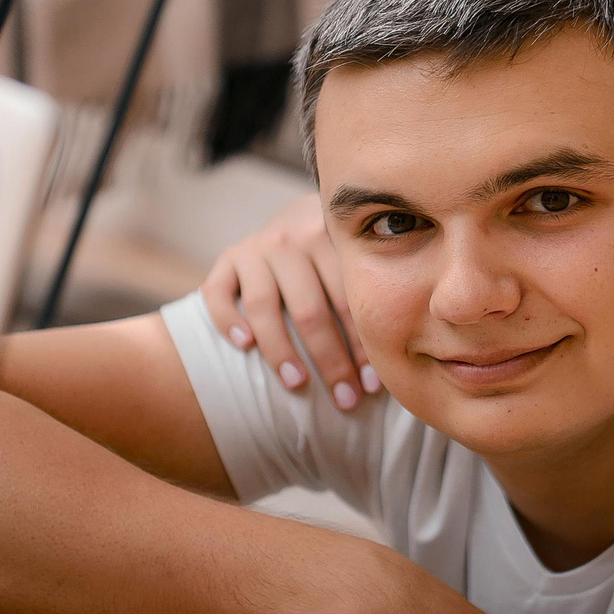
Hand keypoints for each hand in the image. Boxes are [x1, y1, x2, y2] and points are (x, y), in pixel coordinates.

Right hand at [199, 191, 377, 410]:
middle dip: (330, 360)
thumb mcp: (353, 259)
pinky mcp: (226, 258)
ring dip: (281, 350)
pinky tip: (243, 346)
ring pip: (263, 306)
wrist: (294, 214)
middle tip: (345, 399)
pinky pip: (217, 292)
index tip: (372, 386)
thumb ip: (367, 291)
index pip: (346, 300)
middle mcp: (290, 238)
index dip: (361, 347)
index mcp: (330, 238)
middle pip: (309, 309)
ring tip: (297, 383)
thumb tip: (396, 360)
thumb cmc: (336, 257)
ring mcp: (254, 247)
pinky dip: (227, 319)